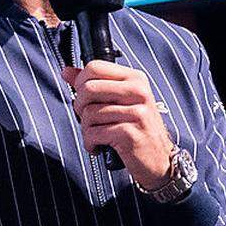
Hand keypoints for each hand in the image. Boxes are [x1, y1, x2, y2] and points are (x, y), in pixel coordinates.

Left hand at [61, 61, 173, 188]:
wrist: (158, 159)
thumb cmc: (137, 129)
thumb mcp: (120, 101)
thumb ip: (94, 84)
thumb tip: (67, 72)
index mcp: (136, 79)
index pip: (95, 67)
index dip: (80, 82)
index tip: (84, 97)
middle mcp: (139, 92)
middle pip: (88, 89)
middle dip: (80, 107)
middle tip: (89, 118)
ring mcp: (137, 112)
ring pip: (88, 113)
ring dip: (86, 128)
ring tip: (97, 134)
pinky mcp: (129, 134)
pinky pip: (93, 133)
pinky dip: (90, 143)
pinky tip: (99, 146)